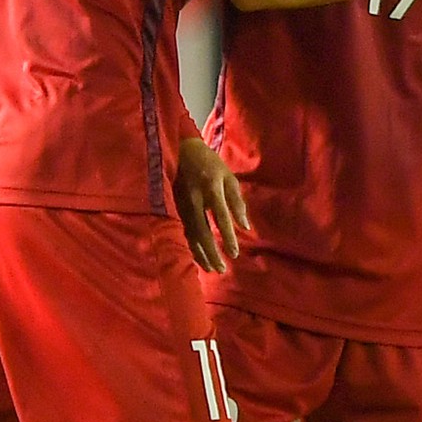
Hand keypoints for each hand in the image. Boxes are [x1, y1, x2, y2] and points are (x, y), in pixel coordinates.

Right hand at [174, 136, 249, 273]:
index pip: (220, 217)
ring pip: (191, 235)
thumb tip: (245, 227)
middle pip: (202, 232)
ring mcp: (182, 205)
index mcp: (211, 188)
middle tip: (222, 270)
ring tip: (211, 269)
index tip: (235, 254)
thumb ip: (237, 202)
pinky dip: (192, 246)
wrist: (182, 151)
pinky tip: (198, 257)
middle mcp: (195, 199)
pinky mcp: (176, 209)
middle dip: (212, 253)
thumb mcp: (229, 177)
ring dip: (201, 254)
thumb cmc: (211, 164)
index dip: (227, 237)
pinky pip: (185, 232)